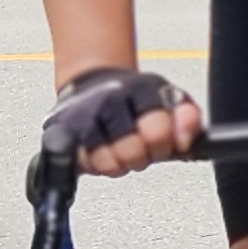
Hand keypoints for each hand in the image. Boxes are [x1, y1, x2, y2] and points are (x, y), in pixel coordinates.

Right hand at [45, 65, 198, 177]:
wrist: (90, 83)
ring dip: (116, 162)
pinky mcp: (60, 130)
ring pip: (106, 163)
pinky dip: (94, 164)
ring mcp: (81, 115)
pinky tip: (98, 152)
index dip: (163, 144)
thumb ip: (188, 119)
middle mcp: (107, 99)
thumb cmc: (133, 100)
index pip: (157, 131)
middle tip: (139, 147)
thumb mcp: (169, 101)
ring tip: (118, 149)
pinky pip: (83, 164)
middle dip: (141, 156)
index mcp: (139, 90)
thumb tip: (184, 140)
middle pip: (131, 151)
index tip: (162, 141)